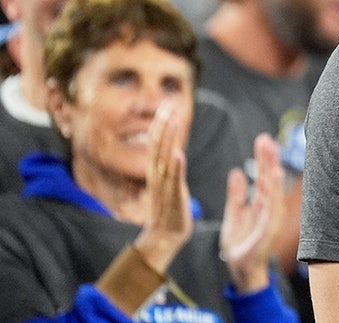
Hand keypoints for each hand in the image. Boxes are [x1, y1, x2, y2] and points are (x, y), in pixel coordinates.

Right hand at [133, 103, 192, 272]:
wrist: (165, 237)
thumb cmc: (170, 210)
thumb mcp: (170, 183)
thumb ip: (170, 167)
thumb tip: (172, 150)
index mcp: (157, 172)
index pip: (157, 144)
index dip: (161, 125)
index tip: (167, 105)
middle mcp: (157, 177)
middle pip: (157, 146)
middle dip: (162, 125)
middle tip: (168, 104)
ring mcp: (164, 188)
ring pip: (163, 159)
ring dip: (167, 138)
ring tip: (172, 119)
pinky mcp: (173, 199)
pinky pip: (173, 181)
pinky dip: (175, 167)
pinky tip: (178, 153)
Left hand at [221, 133, 284, 293]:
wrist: (240, 268)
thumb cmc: (240, 242)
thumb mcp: (234, 213)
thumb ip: (236, 194)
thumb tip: (236, 172)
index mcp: (259, 203)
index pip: (262, 177)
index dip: (263, 159)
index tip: (263, 141)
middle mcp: (268, 209)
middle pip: (268, 180)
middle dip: (268, 161)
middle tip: (266, 140)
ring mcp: (270, 219)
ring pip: (272, 193)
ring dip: (272, 176)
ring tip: (271, 158)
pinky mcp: (267, 231)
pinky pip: (270, 211)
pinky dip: (273, 197)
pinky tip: (273, 184)